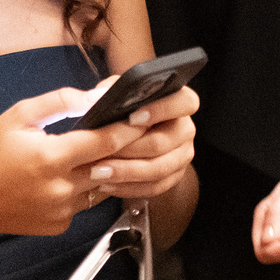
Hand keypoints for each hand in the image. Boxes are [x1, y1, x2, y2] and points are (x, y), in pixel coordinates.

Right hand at [0, 81, 147, 241]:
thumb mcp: (19, 116)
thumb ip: (59, 103)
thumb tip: (93, 97)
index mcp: (52, 158)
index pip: (106, 142)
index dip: (129, 128)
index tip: (144, 116)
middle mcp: (62, 188)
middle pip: (110, 165)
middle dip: (126, 147)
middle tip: (138, 130)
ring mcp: (62, 210)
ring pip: (101, 186)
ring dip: (107, 169)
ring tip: (106, 151)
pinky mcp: (60, 225)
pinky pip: (85, 203)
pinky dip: (86, 188)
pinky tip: (75, 176)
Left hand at [89, 85, 199, 200]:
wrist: (131, 133)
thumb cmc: (124, 107)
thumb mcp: (119, 91)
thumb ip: (109, 91)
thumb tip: (93, 99)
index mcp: (180, 101)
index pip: (185, 102)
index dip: (161, 110)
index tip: (132, 118)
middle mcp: (186, 129)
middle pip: (164, 142)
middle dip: (130, 149)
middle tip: (102, 152)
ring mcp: (183, 155)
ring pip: (158, 169)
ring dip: (126, 172)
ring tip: (97, 172)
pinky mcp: (174, 177)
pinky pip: (154, 187)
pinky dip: (128, 188)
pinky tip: (105, 185)